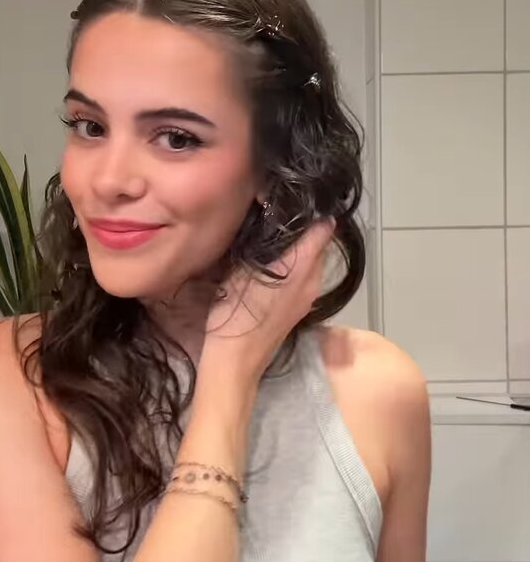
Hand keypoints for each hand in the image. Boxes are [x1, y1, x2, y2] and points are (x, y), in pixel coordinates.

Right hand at [199, 219, 334, 384]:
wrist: (236, 360)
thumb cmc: (237, 313)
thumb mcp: (246, 270)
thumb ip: (268, 243)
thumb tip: (277, 213)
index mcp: (304, 266)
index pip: (324, 227)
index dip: (313, 211)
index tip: (296, 201)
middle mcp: (313, 280)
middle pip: (320, 244)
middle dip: (305, 229)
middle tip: (279, 216)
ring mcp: (308, 298)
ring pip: (312, 262)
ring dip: (299, 249)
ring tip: (273, 239)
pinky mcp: (300, 310)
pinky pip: (304, 278)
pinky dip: (294, 267)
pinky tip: (272, 266)